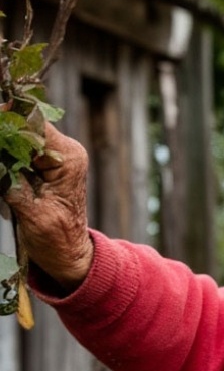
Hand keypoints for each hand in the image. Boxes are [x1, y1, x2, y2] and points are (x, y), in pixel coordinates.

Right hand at [2, 123, 92, 290]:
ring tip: (5, 178)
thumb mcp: (30, 212)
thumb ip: (7, 180)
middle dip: (2, 130)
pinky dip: (3, 153)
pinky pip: (14, 148)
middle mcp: (64, 149)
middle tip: (1, 170)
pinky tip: (2, 170)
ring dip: (2, 142)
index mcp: (69, 157)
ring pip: (15, 133)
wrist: (70, 253)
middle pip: (21, 123)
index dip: (5, 117)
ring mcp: (52, 155)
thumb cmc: (57, 239)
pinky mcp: (40, 163)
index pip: (32, 121)